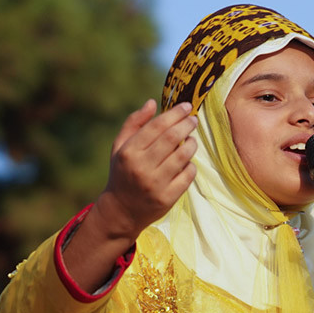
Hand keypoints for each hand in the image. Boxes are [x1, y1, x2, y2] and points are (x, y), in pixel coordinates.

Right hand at [92, 99, 198, 240]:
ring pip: (183, 156)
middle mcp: (142, 167)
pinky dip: (191, 165)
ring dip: (192, 144)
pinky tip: (187, 161)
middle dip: (187, 125)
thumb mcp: (120, 147)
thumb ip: (134, 123)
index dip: (174, 114)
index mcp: (129, 152)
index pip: (157, 127)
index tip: (186, 107)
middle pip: (172, 138)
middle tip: (193, 120)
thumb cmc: (122, 173)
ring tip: (192, 140)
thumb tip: (152, 103)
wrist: (121, 210)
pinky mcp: (167, 198)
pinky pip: (188, 175)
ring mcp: (155, 184)